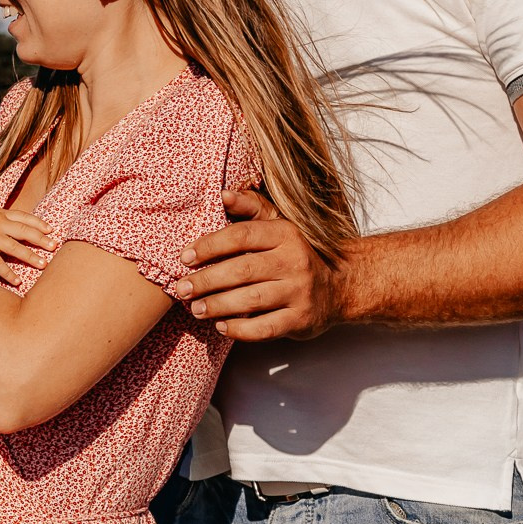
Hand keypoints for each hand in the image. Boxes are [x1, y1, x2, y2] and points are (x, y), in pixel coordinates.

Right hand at [0, 202, 56, 282]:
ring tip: (43, 264)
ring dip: (31, 257)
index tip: (50, 229)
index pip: (24, 217)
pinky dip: (9, 274)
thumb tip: (5, 222)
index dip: (39, 223)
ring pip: (16, 248)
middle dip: (41, 239)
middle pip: (26, 232)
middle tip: (54, 246)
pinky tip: (18, 282)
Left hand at [174, 190, 350, 340]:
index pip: (242, 236)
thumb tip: (223, 194)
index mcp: (285, 234)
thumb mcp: (279, 226)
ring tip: (196, 309)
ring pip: (251, 300)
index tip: (185, 257)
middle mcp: (294, 262)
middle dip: (206, 280)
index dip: (210, 246)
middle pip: (242, 270)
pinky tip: (222, 327)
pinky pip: (265, 328)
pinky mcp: (301, 319)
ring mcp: (299, 292)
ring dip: (218, 305)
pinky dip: (240, 329)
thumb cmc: (296, 254)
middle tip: (182, 289)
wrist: (340, 286)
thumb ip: (251, 208)